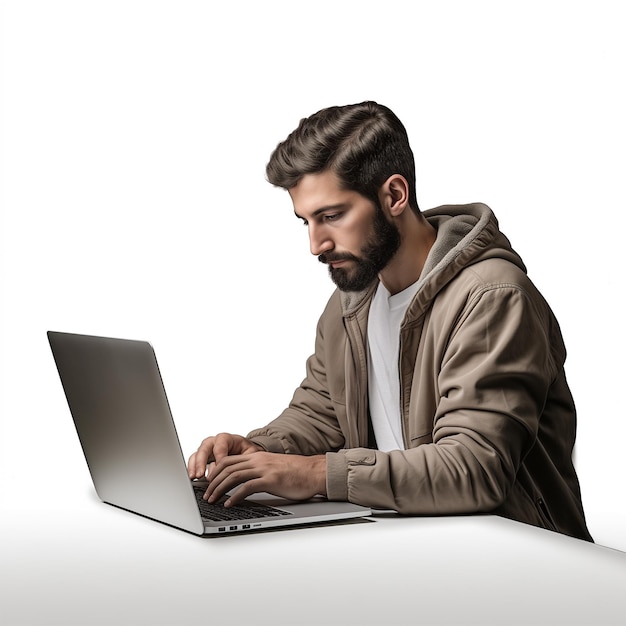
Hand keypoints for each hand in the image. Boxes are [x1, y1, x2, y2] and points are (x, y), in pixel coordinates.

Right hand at [187, 433, 262, 479]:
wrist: (247, 453)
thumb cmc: (248, 452)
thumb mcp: (250, 454)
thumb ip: (241, 460)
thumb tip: (231, 471)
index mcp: (227, 438)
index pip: (220, 445)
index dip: (219, 457)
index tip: (221, 469)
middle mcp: (215, 442)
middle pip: (205, 447)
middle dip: (202, 461)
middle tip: (201, 474)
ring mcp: (208, 450)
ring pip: (197, 454)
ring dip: (195, 466)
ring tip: (194, 477)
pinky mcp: (203, 458)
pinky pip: (194, 461)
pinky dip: (192, 469)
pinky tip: (193, 478)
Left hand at [203, 452, 326, 506]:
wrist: (314, 472)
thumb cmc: (296, 472)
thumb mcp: (272, 468)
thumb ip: (258, 472)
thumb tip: (244, 484)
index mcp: (257, 456)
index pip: (228, 460)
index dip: (214, 471)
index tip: (208, 483)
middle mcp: (258, 460)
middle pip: (227, 468)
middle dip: (213, 482)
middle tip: (206, 494)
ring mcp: (264, 469)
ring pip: (234, 476)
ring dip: (219, 489)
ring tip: (212, 500)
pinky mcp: (271, 480)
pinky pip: (247, 487)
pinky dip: (235, 496)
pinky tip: (229, 503)